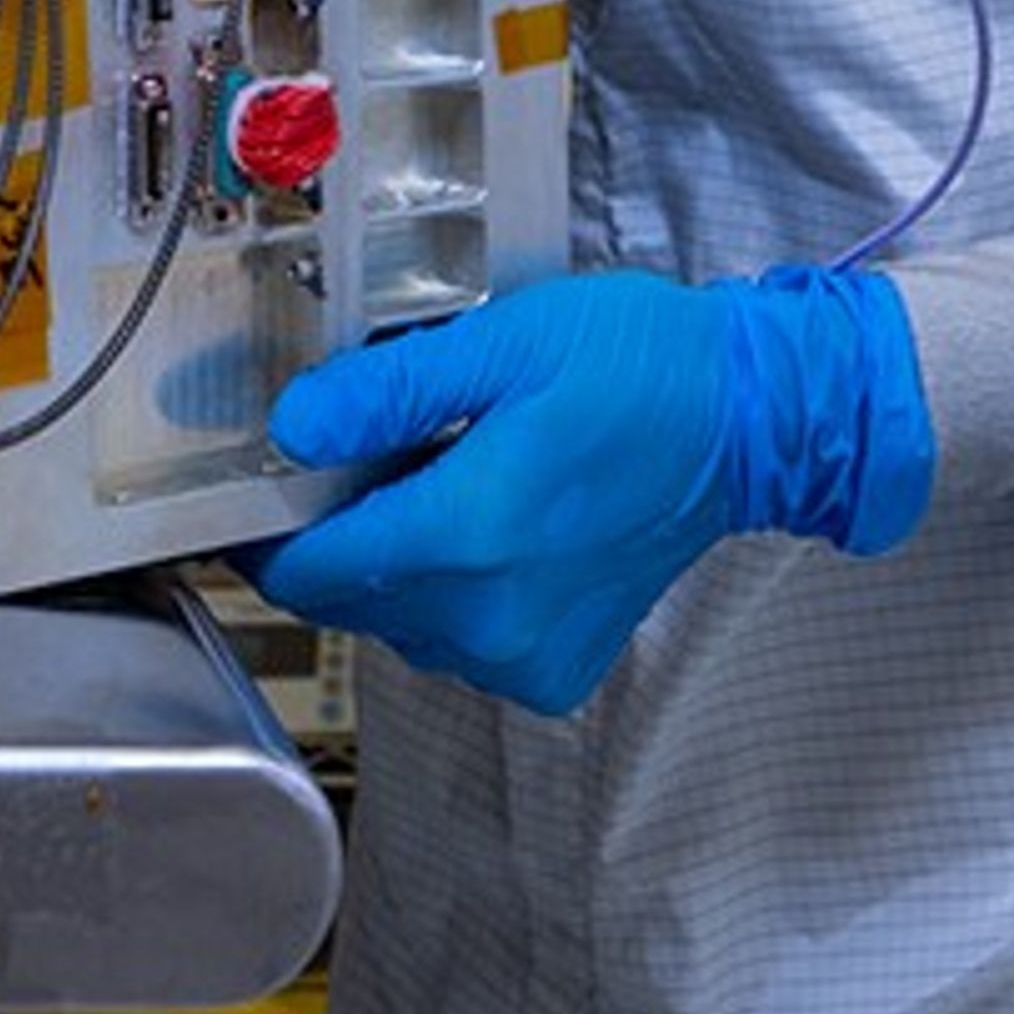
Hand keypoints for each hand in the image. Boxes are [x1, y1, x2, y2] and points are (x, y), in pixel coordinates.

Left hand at [255, 264, 929, 712]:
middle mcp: (490, 617)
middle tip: (373, 455)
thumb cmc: (640, 368)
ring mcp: (526, 655)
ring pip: (398, 623)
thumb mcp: (501, 342)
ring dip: (396, 564)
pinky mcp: (556, 671)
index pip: (307, 571)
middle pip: (348, 598)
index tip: (260, 494)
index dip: (266, 535)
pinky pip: (459, 643)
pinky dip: (454, 594)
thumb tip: (294, 431)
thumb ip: (385, 392)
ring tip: (445, 480)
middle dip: (338, 534)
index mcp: (467, 536)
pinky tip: (492, 530)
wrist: (754, 423)